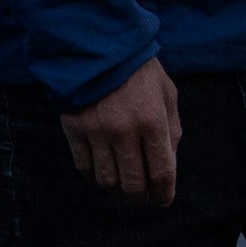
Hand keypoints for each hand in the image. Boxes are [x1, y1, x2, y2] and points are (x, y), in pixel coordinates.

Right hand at [62, 59, 182, 205]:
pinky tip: (101, 176)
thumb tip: (168, 165)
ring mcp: (97, 132)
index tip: (163, 200)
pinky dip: (94, 178)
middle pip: (133, 184)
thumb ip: (171, 130)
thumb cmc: (139, 70)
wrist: (97, 46)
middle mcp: (125, 131)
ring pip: (106, 181)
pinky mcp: (74, 130)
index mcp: (153, 122)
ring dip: (116, 191)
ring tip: (122, 189)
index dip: (164, 193)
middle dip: (140, 197)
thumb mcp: (167, 94)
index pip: (162, 171)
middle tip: (142, 198)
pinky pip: (84, 168)